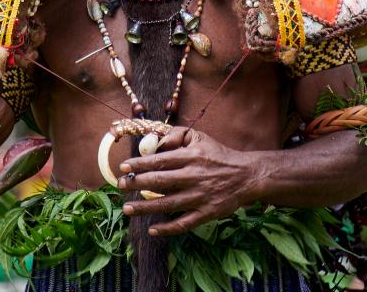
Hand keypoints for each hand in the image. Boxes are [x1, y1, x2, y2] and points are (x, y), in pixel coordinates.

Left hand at [117, 127, 257, 235]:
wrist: (246, 175)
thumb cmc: (218, 155)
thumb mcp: (199, 137)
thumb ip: (177, 135)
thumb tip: (156, 143)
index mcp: (191, 156)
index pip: (160, 159)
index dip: (139, 163)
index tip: (123, 166)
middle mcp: (194, 176)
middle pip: (160, 181)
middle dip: (136, 183)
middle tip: (120, 185)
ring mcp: (200, 196)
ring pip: (168, 204)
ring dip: (145, 207)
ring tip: (127, 208)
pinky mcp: (206, 213)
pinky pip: (183, 223)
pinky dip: (167, 228)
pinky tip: (152, 230)